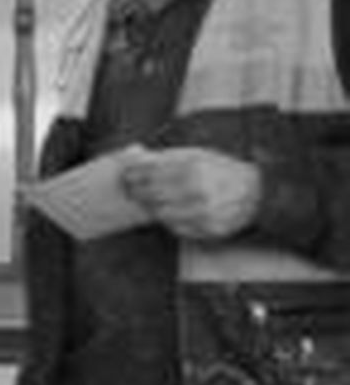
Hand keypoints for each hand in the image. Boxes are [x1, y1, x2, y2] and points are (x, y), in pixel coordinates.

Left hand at [118, 145, 260, 240]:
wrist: (257, 192)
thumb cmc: (223, 170)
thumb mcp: (199, 155)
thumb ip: (167, 157)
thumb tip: (133, 154)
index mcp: (194, 168)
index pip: (150, 173)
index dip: (134, 174)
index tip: (127, 174)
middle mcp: (198, 191)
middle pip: (151, 194)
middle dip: (138, 191)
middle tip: (132, 189)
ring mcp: (203, 213)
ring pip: (161, 214)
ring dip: (153, 207)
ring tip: (151, 200)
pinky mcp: (207, 230)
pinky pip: (177, 228)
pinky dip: (169, 220)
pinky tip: (171, 211)